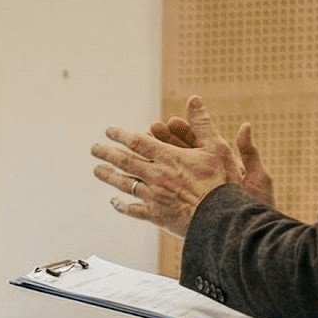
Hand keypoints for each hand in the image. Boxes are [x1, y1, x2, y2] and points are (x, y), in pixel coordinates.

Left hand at [91, 96, 268, 235]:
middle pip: (124, 162)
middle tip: (94, 149)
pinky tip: (113, 202)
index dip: (121, 135)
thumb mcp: (217, 147)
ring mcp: (153, 196)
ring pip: (124, 184)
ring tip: (97, 170)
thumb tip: (194, 99)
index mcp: (168, 158)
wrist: (222, 217)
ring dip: (108, 176)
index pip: (137, 142)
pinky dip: (121, 205)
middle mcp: (156, 176)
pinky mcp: (156, 215)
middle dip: (107, 153)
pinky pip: (133, 209)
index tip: (109, 131)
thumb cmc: (222, 181)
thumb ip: (202, 123)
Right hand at [150, 109, 272, 204]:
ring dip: (155, 161)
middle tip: (152, 130)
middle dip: (164, 141)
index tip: (172, 121)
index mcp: (219, 164)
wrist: (249, 231)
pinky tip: (140, 182)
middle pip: (179, 154)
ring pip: (169, 173)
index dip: (184, 131)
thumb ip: (249, 151)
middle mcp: (203, 176)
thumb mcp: (256, 176)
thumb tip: (246, 126)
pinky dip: (151, 190)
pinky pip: (165, 196)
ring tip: (141, 150)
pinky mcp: (185, 209)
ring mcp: (191, 191)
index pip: (197, 142)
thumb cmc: (256, 205)